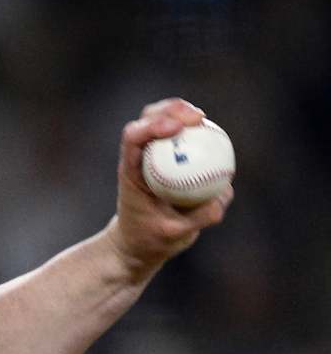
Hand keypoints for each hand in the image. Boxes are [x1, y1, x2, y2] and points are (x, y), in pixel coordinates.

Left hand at [111, 97, 233, 274]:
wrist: (140, 245)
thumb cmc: (149, 240)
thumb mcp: (172, 235)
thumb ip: (198, 217)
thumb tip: (222, 195)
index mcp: (131, 171)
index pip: (134, 138)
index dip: (153, 126)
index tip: (176, 128)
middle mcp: (141, 159)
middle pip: (149, 118)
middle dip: (171, 109)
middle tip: (197, 117)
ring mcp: (156, 157)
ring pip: (167, 122)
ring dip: (185, 114)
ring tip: (202, 119)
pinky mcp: (173, 162)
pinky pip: (188, 141)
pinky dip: (202, 135)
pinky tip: (217, 139)